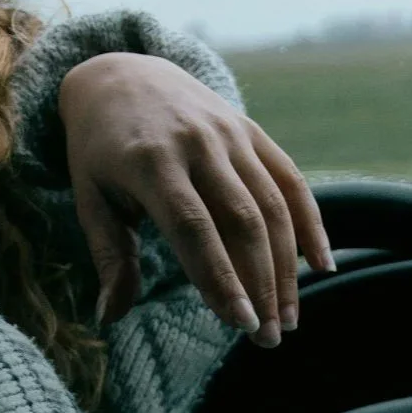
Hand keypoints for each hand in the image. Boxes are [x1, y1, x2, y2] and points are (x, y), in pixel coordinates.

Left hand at [58, 52, 334, 346]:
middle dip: (261, 284)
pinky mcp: (252, 130)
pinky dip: (310, 222)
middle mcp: (196, 144)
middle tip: (268, 338)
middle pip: (242, 222)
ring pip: (272, 205)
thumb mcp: (90, 199)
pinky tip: (321, 266)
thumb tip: (109, 318)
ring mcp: (230, 134)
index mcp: (150, 162)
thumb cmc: (99, 152)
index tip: (240, 323)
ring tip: (289, 318)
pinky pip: (290, 179)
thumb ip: (109, 257)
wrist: (120, 74)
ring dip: (287, 267)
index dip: (221, 278)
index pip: (194, 229)